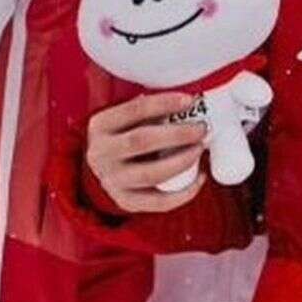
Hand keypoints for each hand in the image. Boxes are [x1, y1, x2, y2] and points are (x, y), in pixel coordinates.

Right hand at [86, 92, 207, 211]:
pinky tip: (200, 177)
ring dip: (182, 161)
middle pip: (141, 141)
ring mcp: (111, 180)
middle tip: (201, 129)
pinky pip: (158, 202)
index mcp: (101, 126)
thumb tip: (193, 103)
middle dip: (177, 134)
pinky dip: (184, 192)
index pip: (133, 110)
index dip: (163, 104)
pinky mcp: (125, 200)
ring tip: (200, 149)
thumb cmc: (127, 133)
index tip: (189, 100)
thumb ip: (153, 110)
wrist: (106, 165)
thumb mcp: (129, 117)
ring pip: (150, 174)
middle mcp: (100, 154)